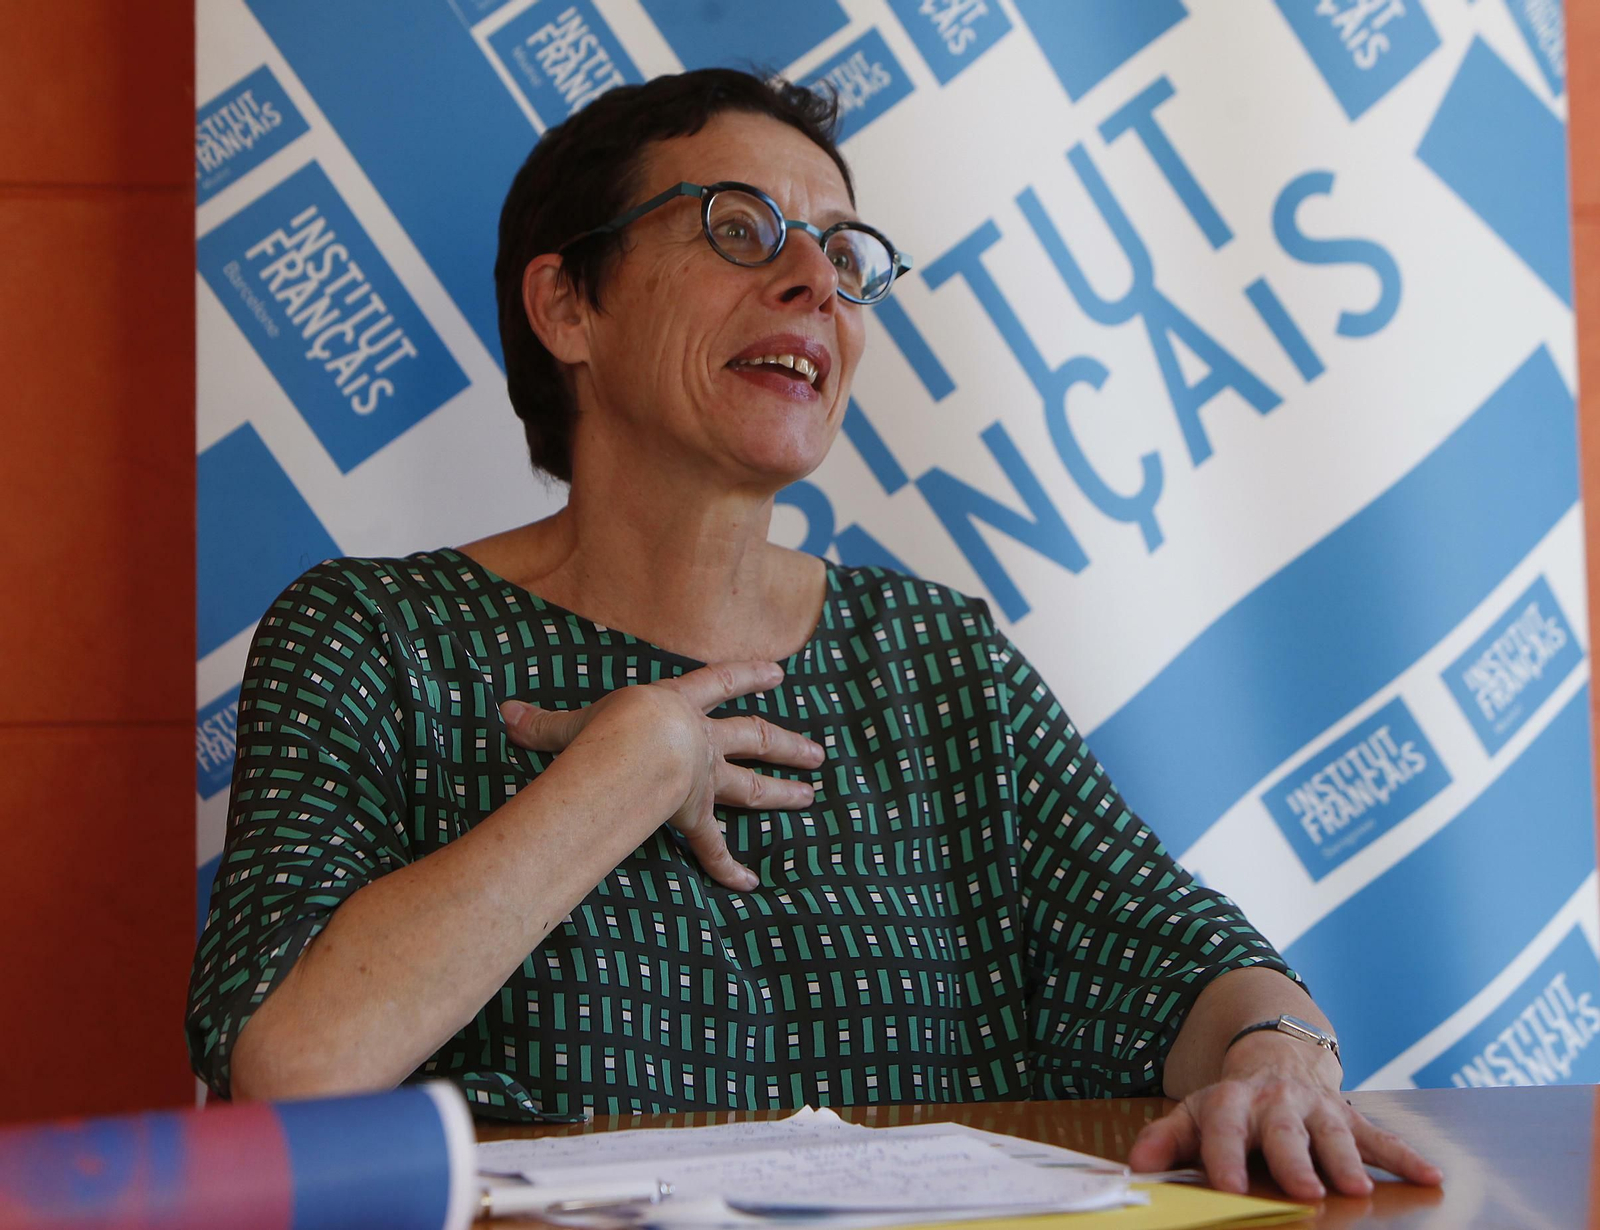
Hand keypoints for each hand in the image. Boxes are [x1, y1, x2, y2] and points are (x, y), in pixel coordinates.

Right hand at [499, 661, 823, 890]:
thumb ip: (543, 724)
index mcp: (679, 706)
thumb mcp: (573, 721)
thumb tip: (504, 715)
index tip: (778, 672)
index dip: (747, 676)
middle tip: (819, 752)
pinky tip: (750, 885)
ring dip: (783, 792)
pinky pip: (715, 847)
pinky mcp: (695, 816)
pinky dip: (730, 867)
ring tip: (811, 796)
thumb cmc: (607, 728)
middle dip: (786, 745)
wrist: (636, 750)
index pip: (720, 683)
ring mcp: (704, 781)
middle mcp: (701, 742)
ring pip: (752, 786)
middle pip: (755, 739)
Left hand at [1128, 1033, 1442, 1200]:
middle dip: (1295, 1162)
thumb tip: (1137, 1167)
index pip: (1224, 1129)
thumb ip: (1166, 1139)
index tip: (1231, 1189)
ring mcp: (1318, 1109)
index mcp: (1233, 1103)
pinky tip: (1429, 1176)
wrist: (1275, 1059)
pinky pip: (1380, 1137)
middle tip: (1306, 1190)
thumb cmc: (1232, 1104)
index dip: (1225, 1159)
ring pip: (1334, 1134)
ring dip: (1347, 1161)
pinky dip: (1405, 1156)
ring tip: (1358, 1189)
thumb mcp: (1194, 1114)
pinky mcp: (1351, 1118)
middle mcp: (1277, 1103)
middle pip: (1285, 1133)